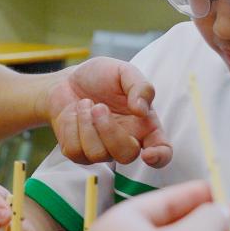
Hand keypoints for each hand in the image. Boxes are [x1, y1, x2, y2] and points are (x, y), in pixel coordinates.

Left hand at [43, 58, 171, 166]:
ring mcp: (102, 150)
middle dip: (109, 131)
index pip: (162, 151)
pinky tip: (73, 114)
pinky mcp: (79, 153)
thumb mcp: (124, 72)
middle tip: (98, 106)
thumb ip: (139, 86)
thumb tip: (142, 110)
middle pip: (126, 156)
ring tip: (85, 104)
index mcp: (145, 125)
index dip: (159, 158)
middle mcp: (126, 141)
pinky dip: (71, 127)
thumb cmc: (101, 77)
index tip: (148, 154)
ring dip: (86, 125)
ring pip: (97, 154)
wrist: (67, 80)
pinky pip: (75, 151)